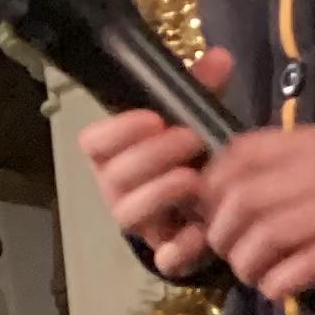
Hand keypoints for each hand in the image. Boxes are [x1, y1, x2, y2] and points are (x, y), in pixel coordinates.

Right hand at [78, 51, 231, 276]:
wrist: (213, 205)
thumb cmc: (192, 154)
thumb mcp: (195, 117)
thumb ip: (201, 89)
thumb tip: (221, 56)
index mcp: (116, 153)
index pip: (93, 141)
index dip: (118, 131)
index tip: (154, 118)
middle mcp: (119, 189)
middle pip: (113, 176)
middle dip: (151, 156)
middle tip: (190, 140)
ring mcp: (141, 223)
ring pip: (128, 215)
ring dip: (160, 194)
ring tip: (196, 179)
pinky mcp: (167, 252)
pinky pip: (163, 258)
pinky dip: (182, 247)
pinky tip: (203, 230)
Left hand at [202, 125, 314, 299]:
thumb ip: (297, 155)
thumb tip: (237, 179)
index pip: (241, 154)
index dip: (214, 184)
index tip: (212, 208)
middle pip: (246, 200)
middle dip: (224, 233)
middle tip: (228, 252)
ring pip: (269, 235)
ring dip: (248, 263)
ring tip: (251, 275)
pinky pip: (305, 265)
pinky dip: (281, 282)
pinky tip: (277, 290)